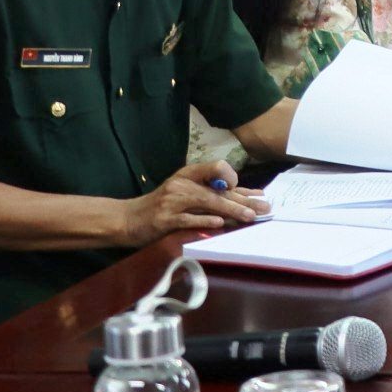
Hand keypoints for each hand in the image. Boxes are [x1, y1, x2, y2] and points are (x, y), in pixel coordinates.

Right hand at [125, 162, 266, 245]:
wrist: (126, 219)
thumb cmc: (162, 207)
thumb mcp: (186, 194)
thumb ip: (213, 193)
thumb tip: (250, 196)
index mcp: (188, 174)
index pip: (217, 168)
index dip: (234, 178)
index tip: (250, 192)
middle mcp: (181, 183)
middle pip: (217, 189)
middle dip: (243, 199)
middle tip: (265, 208)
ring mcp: (171, 201)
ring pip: (206, 202)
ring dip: (230, 209)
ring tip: (249, 216)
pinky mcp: (164, 219)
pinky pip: (187, 219)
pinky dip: (204, 220)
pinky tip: (219, 223)